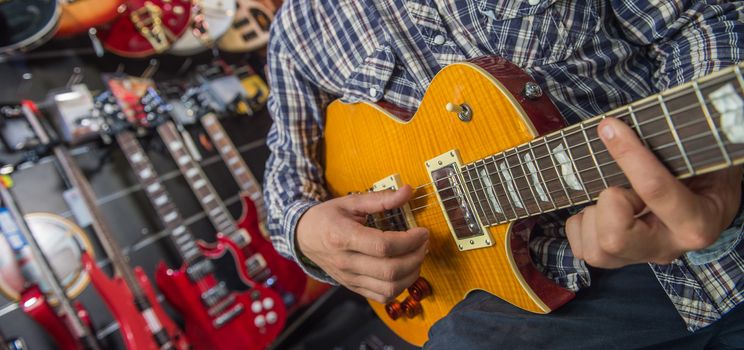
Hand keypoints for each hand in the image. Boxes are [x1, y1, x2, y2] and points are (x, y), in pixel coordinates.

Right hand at [296, 185, 428, 302]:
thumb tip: (408, 191)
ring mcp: (349, 278)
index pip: (383, 246)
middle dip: (416, 257)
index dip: (409, 241)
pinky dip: (400, 287)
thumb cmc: (327, 217)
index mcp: (343, 236)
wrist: (303, 236)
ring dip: (412, 274)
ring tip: (417, 256)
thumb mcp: (351, 202)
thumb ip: (380, 198)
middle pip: (390, 270)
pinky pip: (382, 296)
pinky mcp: (353, 287)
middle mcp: (345, 262)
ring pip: (389, 288)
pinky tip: (405, 271)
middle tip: (423, 243)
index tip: (422, 232)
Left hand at [565, 118, 741, 267]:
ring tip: (614, 198)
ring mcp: (641, 256)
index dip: (628, 154)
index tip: (610, 128)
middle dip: (607, 204)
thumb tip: (624, 125)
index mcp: (696, 222)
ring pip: (595, 249)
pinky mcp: (619, 260)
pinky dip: (581, 226)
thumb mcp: (702, 157)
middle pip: (613, 239)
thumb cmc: (705, 175)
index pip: (654, 190)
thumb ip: (674, 145)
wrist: (711, 204)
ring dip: (594, 216)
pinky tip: (600, 210)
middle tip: (621, 186)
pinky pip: (581, 249)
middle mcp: (668, 247)